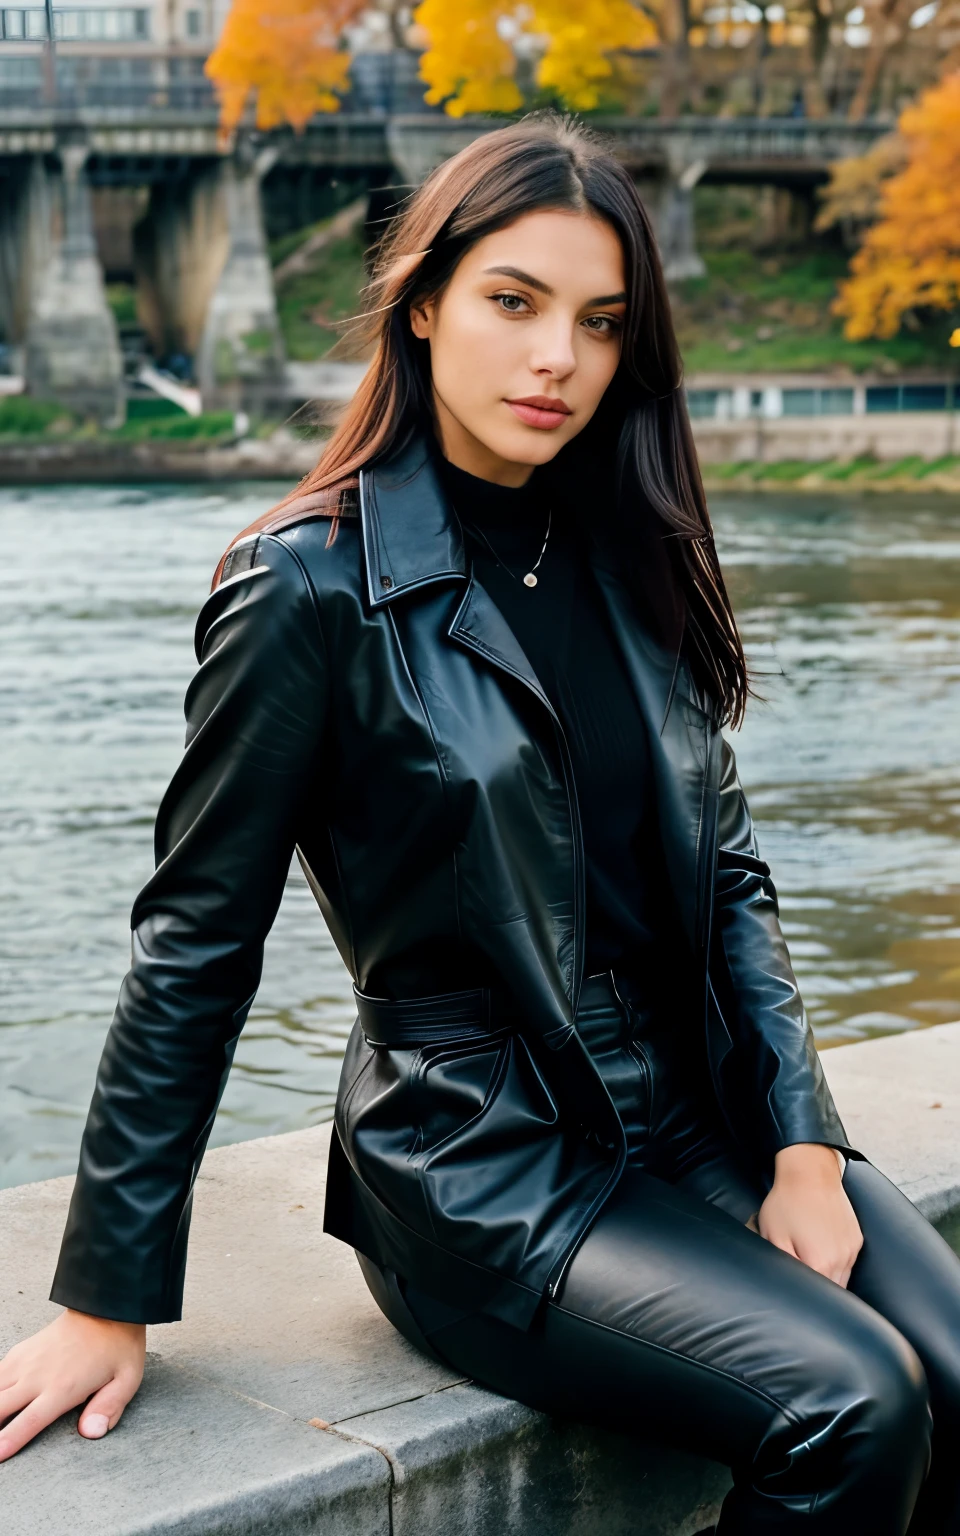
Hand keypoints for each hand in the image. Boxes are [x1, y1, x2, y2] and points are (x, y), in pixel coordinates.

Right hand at [0, 1309, 144, 1461]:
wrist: (105, 1306)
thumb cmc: (117, 1345)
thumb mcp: (126, 1378)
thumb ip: (109, 1408)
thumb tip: (91, 1432)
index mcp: (64, 1387)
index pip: (30, 1421)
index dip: (10, 1440)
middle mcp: (38, 1375)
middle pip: (1, 1407)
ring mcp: (27, 1361)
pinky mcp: (22, 1350)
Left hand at [757, 1143, 862, 1287]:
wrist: (810, 1172)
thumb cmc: (787, 1202)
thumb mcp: (773, 1235)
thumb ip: (783, 1266)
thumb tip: (790, 1287)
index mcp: (820, 1263)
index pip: (818, 1298)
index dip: (806, 1298)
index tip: (796, 1294)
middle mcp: (842, 1260)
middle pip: (833, 1293)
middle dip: (819, 1294)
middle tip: (802, 1282)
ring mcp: (852, 1249)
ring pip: (843, 1281)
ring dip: (830, 1281)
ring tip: (812, 1268)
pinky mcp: (856, 1239)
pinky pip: (849, 1264)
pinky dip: (838, 1266)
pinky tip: (823, 1255)